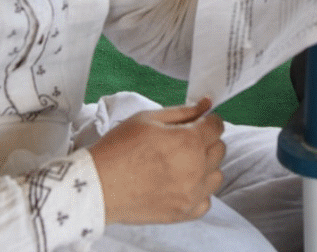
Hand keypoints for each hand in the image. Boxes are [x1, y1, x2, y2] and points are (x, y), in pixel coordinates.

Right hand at [88, 98, 225, 224]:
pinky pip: (206, 200)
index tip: (197, 124)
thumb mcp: (148, 119)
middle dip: (206, 141)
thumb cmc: (118, 148)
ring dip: (205, 167)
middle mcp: (196, 168)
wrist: (97, 186)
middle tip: (183, 142)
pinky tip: (180, 184)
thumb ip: (182, 111)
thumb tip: (206, 104)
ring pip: (217, 175)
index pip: (217, 126)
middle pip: (219, 149)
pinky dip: (198, 191)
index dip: (208, 121)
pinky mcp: (184, 212)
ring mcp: (192, 193)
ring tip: (181, 164)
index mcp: (189, 141)